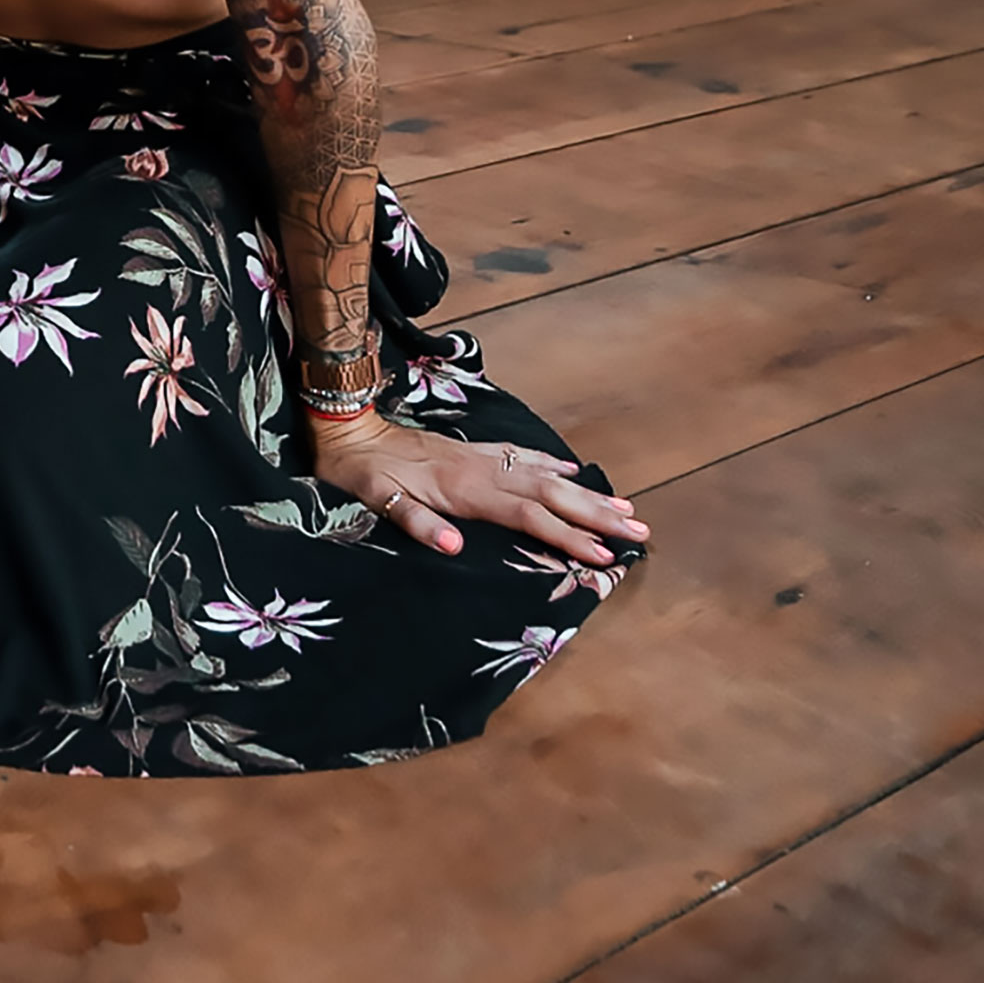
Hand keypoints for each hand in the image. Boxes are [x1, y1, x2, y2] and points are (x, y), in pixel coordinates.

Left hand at [308, 411, 650, 565]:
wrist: (344, 427)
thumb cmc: (359, 473)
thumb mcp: (375, 502)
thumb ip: (416, 523)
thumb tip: (454, 548)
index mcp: (462, 489)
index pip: (526, 515)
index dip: (565, 536)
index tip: (602, 555)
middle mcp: (479, 469)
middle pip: (549, 492)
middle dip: (595, 514)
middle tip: (639, 531)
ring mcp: (478, 456)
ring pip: (543, 472)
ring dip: (583, 491)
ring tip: (623, 507)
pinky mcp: (470, 450)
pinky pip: (521, 455)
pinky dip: (549, 462)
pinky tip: (569, 468)